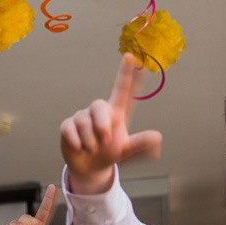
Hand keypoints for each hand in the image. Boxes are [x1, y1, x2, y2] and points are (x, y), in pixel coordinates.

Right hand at [60, 53, 162, 193]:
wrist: (89, 167)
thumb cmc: (109, 153)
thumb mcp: (126, 150)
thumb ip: (140, 143)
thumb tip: (158, 136)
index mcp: (116, 112)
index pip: (122, 89)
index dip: (126, 73)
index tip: (131, 56)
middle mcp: (98, 111)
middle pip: (98, 105)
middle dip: (102, 126)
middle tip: (104, 142)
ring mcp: (82, 117)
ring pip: (83, 123)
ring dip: (90, 142)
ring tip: (92, 148)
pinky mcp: (68, 126)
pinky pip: (70, 130)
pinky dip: (77, 143)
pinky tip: (80, 148)